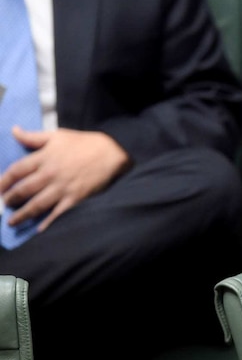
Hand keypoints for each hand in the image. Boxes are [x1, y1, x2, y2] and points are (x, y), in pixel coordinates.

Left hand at [0, 126, 130, 231]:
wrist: (111, 152)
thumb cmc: (84, 143)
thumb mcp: (57, 135)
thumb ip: (33, 137)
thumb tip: (13, 131)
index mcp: (43, 158)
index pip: (16, 171)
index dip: (2, 181)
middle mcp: (50, 174)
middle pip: (23, 189)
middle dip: (10, 199)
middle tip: (3, 206)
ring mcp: (62, 187)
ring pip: (37, 203)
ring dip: (23, 214)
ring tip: (12, 222)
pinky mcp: (75, 197)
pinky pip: (58, 212)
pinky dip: (48, 222)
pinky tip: (39, 229)